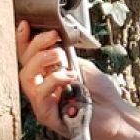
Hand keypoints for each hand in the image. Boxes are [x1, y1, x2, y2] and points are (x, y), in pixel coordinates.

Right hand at [15, 21, 129, 139]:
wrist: (116, 114)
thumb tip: (52, 41)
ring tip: (60, 55)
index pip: (29, 57)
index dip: (24, 40)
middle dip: (36, 45)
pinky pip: (40, 95)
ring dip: (41, 60)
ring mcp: (43, 103)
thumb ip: (66, 55)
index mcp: (49, 76)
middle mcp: (42, 89)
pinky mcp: (47, 116)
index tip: (26, 24)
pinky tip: (70, 77)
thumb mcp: (83, 66)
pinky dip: (54, 80)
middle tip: (53, 36)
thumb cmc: (102, 94)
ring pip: (25, 78)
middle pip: (24, 64)